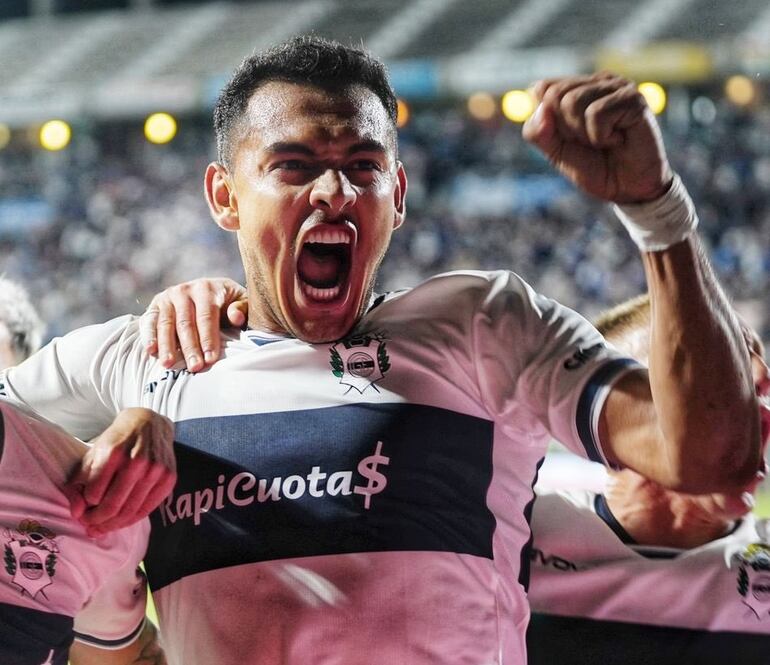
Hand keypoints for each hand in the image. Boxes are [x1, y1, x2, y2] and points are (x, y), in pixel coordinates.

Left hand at [64, 408, 175, 535]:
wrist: (148, 424)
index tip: (82, 513)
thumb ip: (78, 483)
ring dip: (113, 525)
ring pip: (130, 511)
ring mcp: (155, 470)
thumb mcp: (92, 455)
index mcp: (113, 453)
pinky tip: (121, 520)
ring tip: (102, 527)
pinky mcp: (169, 477)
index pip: (93, 495)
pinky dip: (132, 520)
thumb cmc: (117, 441)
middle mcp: (136, 461)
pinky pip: (147, 509)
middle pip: (112, 506)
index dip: (84, 508)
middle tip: (89, 527)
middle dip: (97, 522)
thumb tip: (76, 513)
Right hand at [140, 278, 246, 371]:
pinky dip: (148, 336)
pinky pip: (149, 321)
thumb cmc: (230, 303)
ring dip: (167, 346)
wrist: (211, 291)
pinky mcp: (156, 304)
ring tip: (169, 365)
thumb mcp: (241, 302)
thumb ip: (241, 309)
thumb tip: (236, 317)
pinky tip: (150, 351)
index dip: (208, 339)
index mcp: (207, 288)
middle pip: (186, 323)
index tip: (211, 359)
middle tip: (194, 368)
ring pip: (166, 324)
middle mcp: (185, 290)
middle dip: (190, 347)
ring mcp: (168, 296)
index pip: (206, 317)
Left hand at [523, 72, 672, 203]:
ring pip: (572, 102)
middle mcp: (596, 82)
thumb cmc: (595, 167)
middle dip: (565, 129)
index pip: (541, 89)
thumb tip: (541, 109)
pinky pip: (596, 113)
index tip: (569, 137)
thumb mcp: (556, 153)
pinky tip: (618, 140)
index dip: (547, 121)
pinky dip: (601, 136)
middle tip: (589, 141)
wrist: (628, 189)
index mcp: (577, 89)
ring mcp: (616, 87)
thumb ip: (538, 133)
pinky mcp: (632, 98)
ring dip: (584, 134)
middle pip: (554, 94)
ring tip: (604, 141)